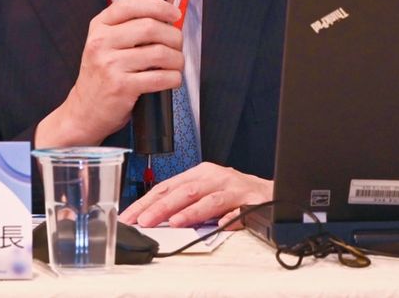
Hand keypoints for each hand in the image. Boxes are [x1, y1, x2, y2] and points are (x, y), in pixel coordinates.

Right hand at [36, 0, 182, 146]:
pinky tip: (171, 79)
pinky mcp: (121, 87)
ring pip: (159, 53)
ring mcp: (110, 64)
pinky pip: (159, 77)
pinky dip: (173, 78)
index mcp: (99, 26)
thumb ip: (138, 18)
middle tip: (178, 46)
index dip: (159, 5)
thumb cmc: (103, 75)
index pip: (131, 4)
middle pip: (151, 27)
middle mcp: (101, 42)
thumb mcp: (111, 42)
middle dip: (174, 36)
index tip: (175, 14)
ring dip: (177, 59)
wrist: (84, 112)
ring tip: (176, 64)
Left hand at [119, 162, 272, 228]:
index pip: (168, 186)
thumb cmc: (232, 192)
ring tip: (176, 223)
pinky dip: (230, 218)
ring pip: (210, 199)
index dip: (147, 201)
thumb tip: (153, 218)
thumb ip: (183, 202)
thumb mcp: (205, 191)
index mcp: (201, 173)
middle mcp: (216, 177)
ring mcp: (234, 188)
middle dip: (163, 207)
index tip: (130, 216)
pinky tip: (222, 224)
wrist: (268, 192)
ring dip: (192, 212)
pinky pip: (240, 210)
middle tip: (145, 221)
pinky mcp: (251, 200)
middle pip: (186, 190)